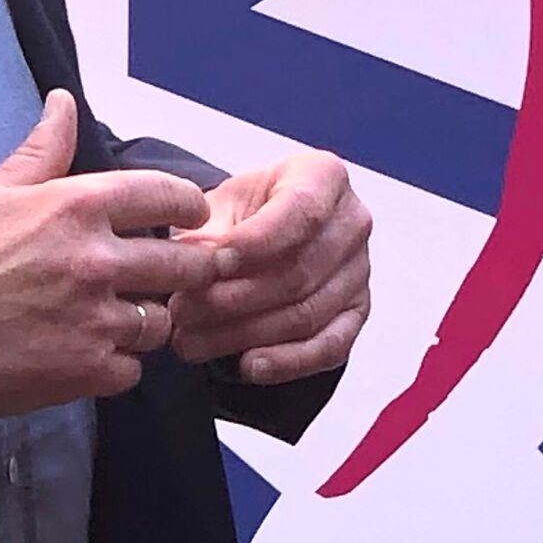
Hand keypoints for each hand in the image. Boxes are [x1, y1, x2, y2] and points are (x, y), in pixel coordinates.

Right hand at [0, 93, 227, 415]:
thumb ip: (41, 152)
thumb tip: (63, 103)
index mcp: (76, 207)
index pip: (169, 195)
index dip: (190, 206)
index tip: (192, 216)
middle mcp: (97, 261)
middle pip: (185, 264)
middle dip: (187, 268)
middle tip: (174, 274)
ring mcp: (96, 320)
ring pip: (161, 321)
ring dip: (147, 320)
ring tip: (120, 319)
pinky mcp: (86, 372)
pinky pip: (132, 370)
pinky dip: (117, 365)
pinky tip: (90, 355)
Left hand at [170, 150, 372, 387]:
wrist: (265, 237)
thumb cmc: (244, 215)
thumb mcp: (219, 206)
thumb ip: (207, 230)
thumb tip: (196, 258)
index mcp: (323, 176)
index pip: (300, 210)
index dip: (256, 242)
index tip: (212, 264)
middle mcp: (352, 222)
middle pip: (298, 271)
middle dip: (234, 298)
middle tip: (183, 313)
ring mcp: (359, 271)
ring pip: (306, 314)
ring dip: (244, 334)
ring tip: (192, 342)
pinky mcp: (356, 314)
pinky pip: (329, 347)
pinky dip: (288, 362)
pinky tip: (248, 366)